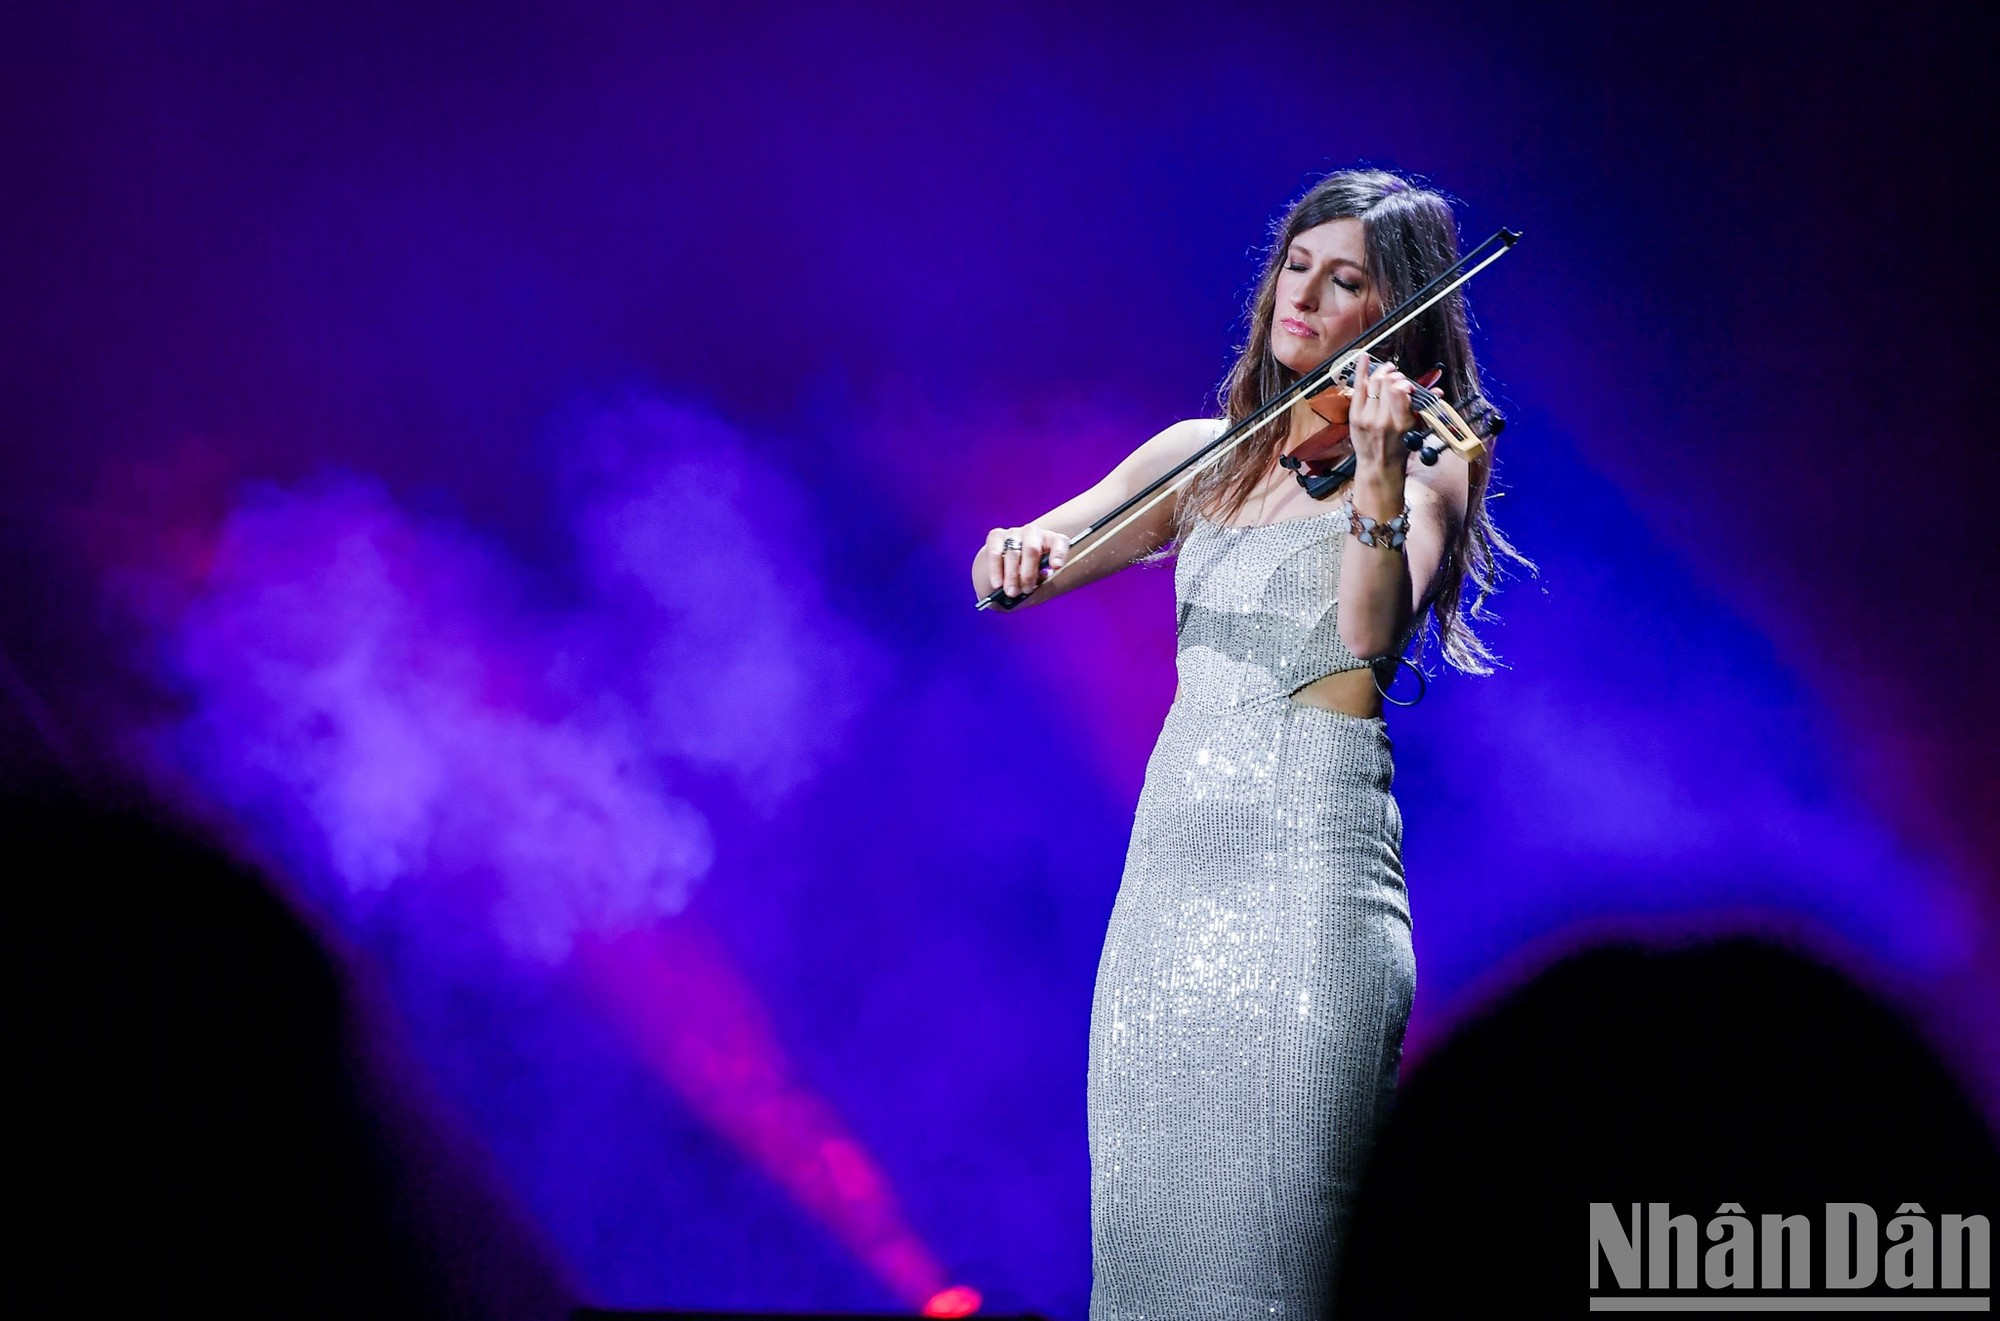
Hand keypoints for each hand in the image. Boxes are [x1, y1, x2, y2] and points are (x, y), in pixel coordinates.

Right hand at [983, 525, 1070, 598]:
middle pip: (1032, 549)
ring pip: (1013, 553)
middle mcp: (1033, 533)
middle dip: (1028, 573)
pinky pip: (996, 553)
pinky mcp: (995, 536)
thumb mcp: (1038, 581)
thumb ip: (1039, 581)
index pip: (1059, 542)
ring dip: (1012, 576)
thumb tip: (1031, 584)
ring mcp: (1014, 533)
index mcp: (1050, 541)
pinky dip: (996, 571)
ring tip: (1011, 592)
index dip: (1058, 554)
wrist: (1004, 569)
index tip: (1056, 567)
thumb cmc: (1027, 577)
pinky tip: (997, 584)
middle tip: (1026, 590)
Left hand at [1346, 349, 1417, 478]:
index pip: (1400, 391)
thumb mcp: (1416, 430)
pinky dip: (1361, 370)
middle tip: (1398, 378)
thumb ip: (1424, 408)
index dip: (1404, 384)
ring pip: (1374, 383)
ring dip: (1382, 373)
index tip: (1407, 385)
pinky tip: (1363, 357)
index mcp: (1402, 423)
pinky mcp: (1355, 416)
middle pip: (1387, 384)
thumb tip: (1437, 392)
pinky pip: (1358, 388)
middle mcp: (1383, 419)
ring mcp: (1366, 417)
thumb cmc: (1399, 449)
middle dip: (1394, 377)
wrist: (1378, 466)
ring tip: (1387, 371)